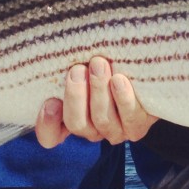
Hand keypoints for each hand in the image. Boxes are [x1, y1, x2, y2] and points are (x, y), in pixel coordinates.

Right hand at [35, 56, 156, 147]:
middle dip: (75, 96)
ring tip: (99, 65)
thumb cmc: (105, 64)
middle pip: (76, 124)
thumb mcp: (83, 65)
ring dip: (99, 91)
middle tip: (77, 70)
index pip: (49, 135)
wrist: (142, 72)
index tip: (50, 102)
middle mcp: (91, 130)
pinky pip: (130, 118)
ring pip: (102, 120)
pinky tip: (118, 79)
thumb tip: (57, 53)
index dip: (47, 124)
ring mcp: (114, 131)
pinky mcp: (137, 127)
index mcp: (72, 118)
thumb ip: (69, 67)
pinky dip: (123, 98)